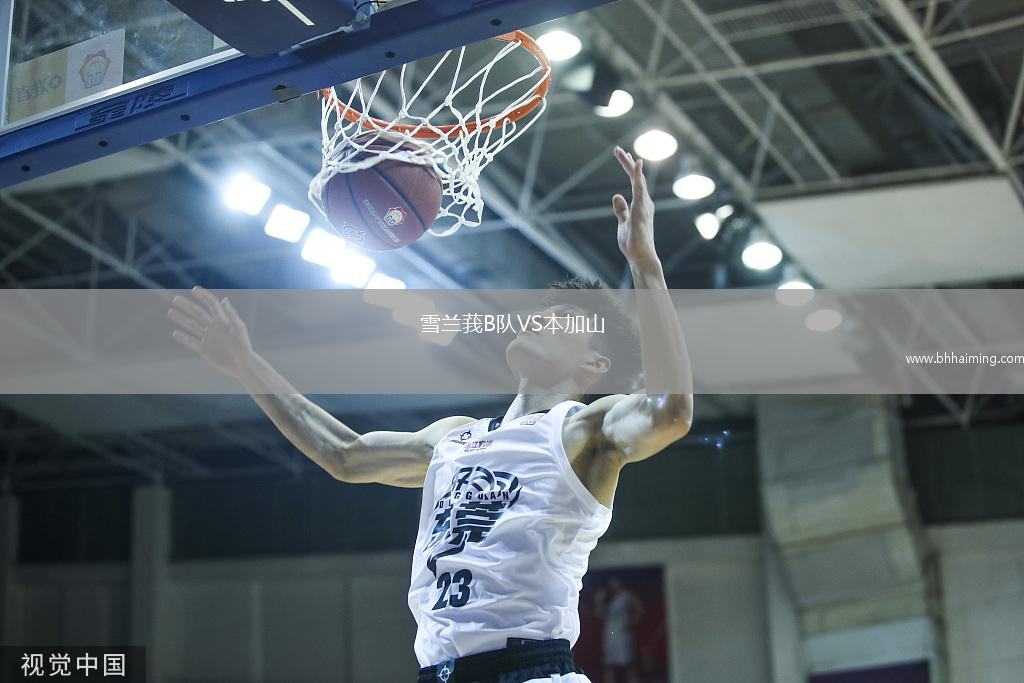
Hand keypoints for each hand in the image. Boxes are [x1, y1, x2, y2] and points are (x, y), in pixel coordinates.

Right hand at [168, 286, 253, 378]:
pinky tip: (174, 333)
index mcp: (223, 321)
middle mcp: (214, 327)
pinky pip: (191, 342)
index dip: (204, 296)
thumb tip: (224, 299)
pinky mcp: (204, 349)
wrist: (242, 365)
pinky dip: (183, 338)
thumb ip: (231, 315)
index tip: (194, 289)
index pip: (211, 305)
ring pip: (192, 326)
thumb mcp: (239, 329)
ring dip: (181, 319)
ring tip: (170, 312)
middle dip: (187, 306)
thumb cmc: (244, 346)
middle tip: (176, 299)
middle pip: (198, 313)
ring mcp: (208, 338)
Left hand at [612, 146, 658, 269]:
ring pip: (638, 179)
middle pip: (637, 178)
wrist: (640, 257)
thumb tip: (616, 195)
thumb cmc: (633, 244)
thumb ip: (621, 210)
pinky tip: (636, 162)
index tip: (623, 156)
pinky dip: (637, 174)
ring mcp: (644, 204)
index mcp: (641, 205)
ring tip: (621, 152)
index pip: (635, 183)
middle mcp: (645, 202)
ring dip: (629, 164)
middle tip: (618, 149)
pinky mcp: (641, 208)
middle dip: (627, 163)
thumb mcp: (623, 223)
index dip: (629, 169)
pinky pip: (639, 187)